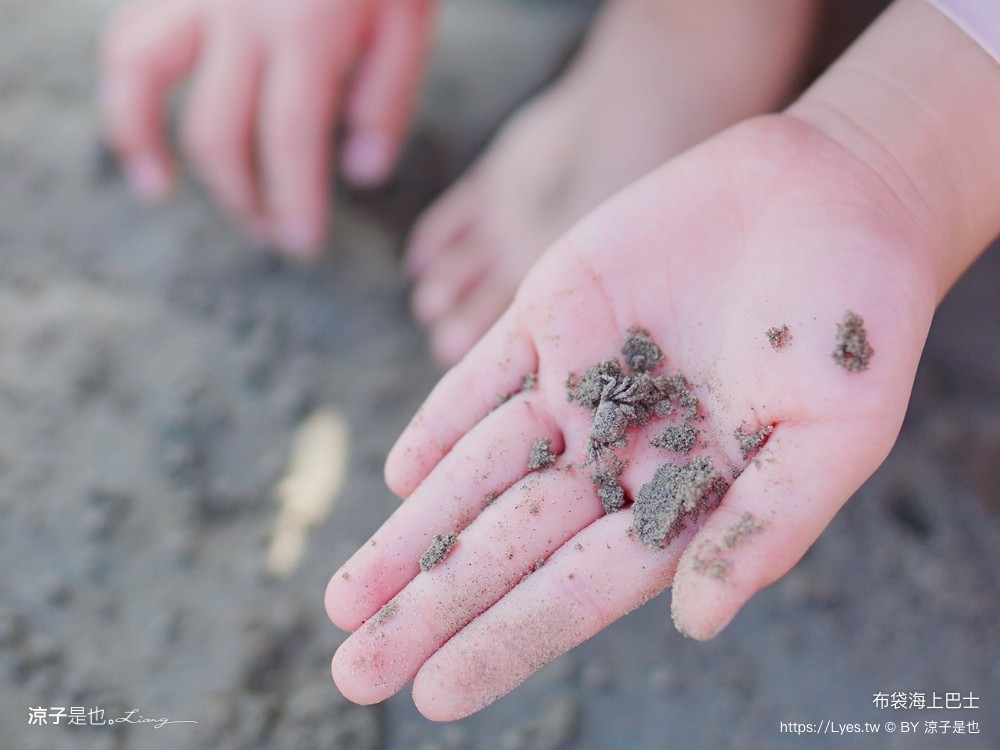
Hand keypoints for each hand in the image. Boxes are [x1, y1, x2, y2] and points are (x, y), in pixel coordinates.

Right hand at [100, 0, 432, 256]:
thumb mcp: (411, 17)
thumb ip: (389, 95)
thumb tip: (362, 172)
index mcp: (309, 30)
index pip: (290, 143)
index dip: (294, 204)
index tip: (304, 244)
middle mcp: (241, 14)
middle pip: (220, 132)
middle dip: (245, 197)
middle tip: (272, 230)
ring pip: (143, 81)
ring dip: (156, 148)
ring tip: (166, 191)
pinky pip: (128, 37)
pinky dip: (123, 88)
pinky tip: (142, 130)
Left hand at [325, 115, 936, 718]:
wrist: (833, 192)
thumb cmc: (857, 318)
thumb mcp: (838, 433)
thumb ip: (767, 527)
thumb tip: (692, 622)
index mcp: (678, 498)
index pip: (576, 588)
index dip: (505, 639)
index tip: (433, 695)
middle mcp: (615, 452)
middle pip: (505, 543)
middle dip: (430, 605)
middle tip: (355, 673)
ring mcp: (576, 383)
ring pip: (476, 471)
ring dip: (410, 531)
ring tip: (345, 599)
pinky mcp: (552, 311)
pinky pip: (481, 377)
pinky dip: (438, 422)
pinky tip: (398, 476)